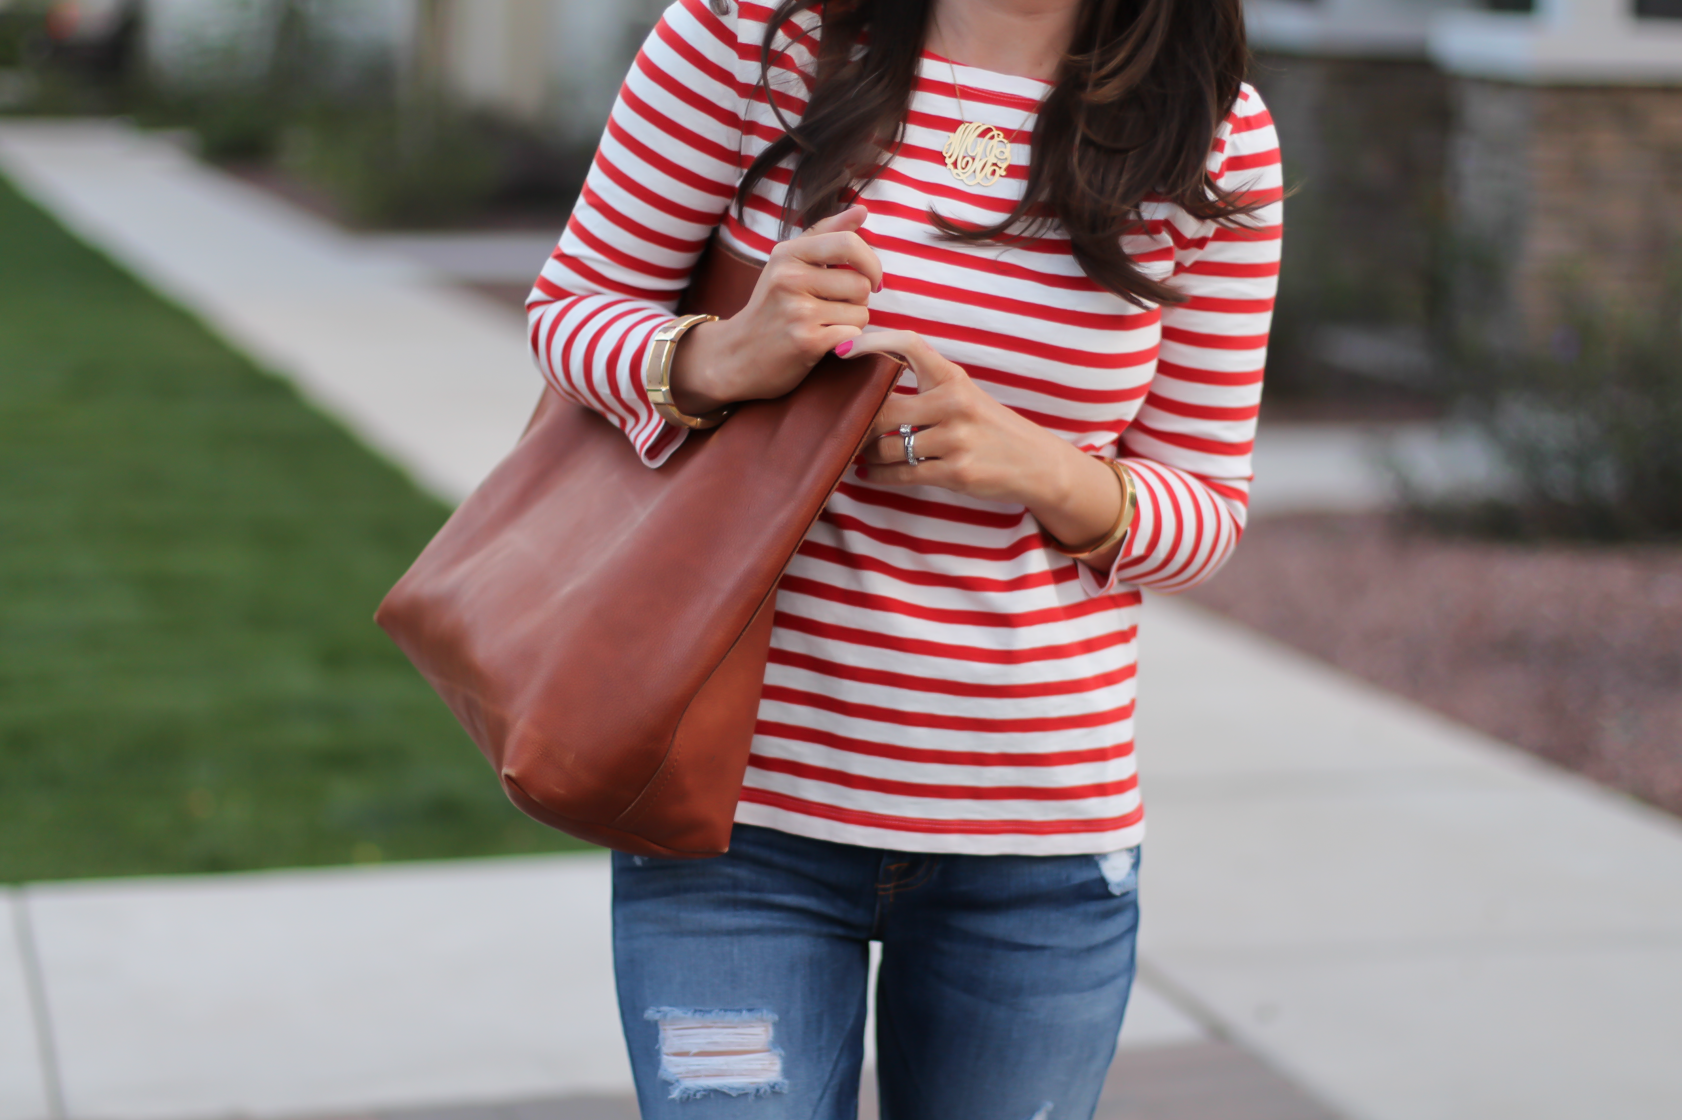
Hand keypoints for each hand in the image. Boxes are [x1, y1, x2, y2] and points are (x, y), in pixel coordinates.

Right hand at [669, 205, 881, 414]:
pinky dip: (847, 341)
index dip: (870, 262)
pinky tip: (825, 342)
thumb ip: (826, 234)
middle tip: (834, 308)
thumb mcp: (788, 263)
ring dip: (852, 323)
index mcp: (787, 254)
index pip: (848, 243)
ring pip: (861, 312)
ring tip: (825, 325)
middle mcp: (789, 278)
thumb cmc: (770, 307)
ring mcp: (797, 311)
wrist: (736, 355)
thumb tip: (862, 210)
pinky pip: (853, 335)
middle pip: (860, 283)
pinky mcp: (806, 342)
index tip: (871, 278)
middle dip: (858, 300)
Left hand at [844, 329, 1127, 560]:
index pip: (908, 345)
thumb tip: (868, 385)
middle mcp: (954, 404)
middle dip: (858, 420)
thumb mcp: (966, 394)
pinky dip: (879, 477)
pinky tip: (870, 475)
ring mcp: (956, 440)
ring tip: (860, 453)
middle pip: (883, 407)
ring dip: (866, 454)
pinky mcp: (956, 473)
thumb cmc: (990, 427)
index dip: (872, 343)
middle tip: (844, 425)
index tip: (844, 350)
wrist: (1036, 463)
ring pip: (887, 447)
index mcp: (953, 377)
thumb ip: (926, 385)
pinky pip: (902, 475)